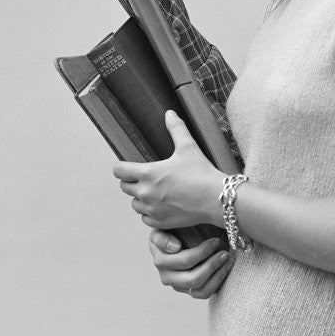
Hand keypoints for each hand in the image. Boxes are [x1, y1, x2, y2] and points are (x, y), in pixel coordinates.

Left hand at [113, 111, 222, 229]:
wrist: (215, 199)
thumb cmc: (201, 172)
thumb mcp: (188, 147)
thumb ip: (176, 129)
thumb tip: (170, 113)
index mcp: (148, 173)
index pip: (119, 171)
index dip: (122, 167)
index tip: (129, 167)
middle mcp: (145, 193)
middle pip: (124, 187)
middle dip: (132, 182)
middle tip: (147, 178)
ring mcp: (151, 210)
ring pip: (134, 204)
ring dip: (140, 198)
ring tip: (156, 192)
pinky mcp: (160, 222)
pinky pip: (145, 219)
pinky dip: (150, 213)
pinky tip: (161, 206)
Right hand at [149, 230, 233, 298]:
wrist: (201, 234)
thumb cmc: (191, 223)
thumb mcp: (183, 218)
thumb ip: (177, 222)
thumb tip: (176, 248)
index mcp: (157, 243)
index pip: (161, 242)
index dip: (172, 242)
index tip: (189, 239)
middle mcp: (162, 265)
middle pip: (181, 263)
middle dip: (203, 254)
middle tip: (218, 242)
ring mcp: (175, 280)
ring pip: (194, 282)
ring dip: (213, 269)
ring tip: (226, 255)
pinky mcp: (189, 289)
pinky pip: (203, 292)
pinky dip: (218, 280)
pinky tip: (227, 266)